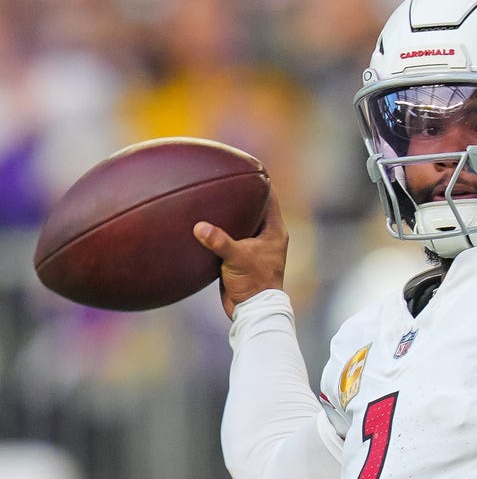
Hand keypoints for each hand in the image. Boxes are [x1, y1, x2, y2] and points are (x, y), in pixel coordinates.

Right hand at [193, 189, 288, 318]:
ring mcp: (253, 248)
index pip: (269, 199)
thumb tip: (199, 227)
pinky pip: (229, 238)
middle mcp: (266, 237)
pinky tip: (202, 225)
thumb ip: (220, 242)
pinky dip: (218, 232)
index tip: (249, 167)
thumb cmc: (254, 284)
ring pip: (240, 224)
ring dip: (228, 215)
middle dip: (240, 196)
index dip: (260, 183)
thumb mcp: (237, 259)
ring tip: (210, 199)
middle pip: (254, 208)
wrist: (252, 311)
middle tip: (223, 179)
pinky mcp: (240, 259)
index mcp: (274, 231)